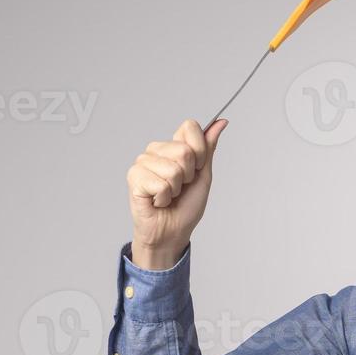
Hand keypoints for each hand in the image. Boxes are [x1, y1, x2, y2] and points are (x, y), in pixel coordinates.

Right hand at [126, 117, 227, 269]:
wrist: (172, 232)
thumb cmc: (186, 206)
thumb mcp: (204, 175)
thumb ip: (208, 148)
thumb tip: (221, 122)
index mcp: (173, 146)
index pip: (189, 127)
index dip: (200, 152)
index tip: (197, 169)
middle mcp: (156, 150)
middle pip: (183, 150)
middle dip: (188, 175)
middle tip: (180, 188)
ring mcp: (143, 163)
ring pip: (172, 169)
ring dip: (175, 189)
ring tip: (168, 195)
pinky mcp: (134, 177)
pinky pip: (160, 183)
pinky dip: (164, 198)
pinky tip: (157, 201)